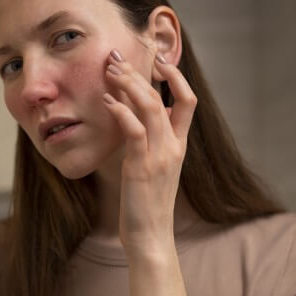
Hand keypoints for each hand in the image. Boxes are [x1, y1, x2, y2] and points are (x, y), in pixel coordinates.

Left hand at [103, 49, 196, 254]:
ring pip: (150, 107)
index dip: (176, 76)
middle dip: (141, 73)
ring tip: (110, 71)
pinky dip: (120, 111)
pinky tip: (106, 101)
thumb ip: (153, 142)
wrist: (151, 237)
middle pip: (165, 97)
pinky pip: (134, 130)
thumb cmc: (148, 203)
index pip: (188, 100)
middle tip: (118, 58)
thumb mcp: (155, 168)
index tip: (157, 60)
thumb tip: (144, 117)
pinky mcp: (141, 167)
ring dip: (129, 85)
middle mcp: (173, 147)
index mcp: (179, 145)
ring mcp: (159, 156)